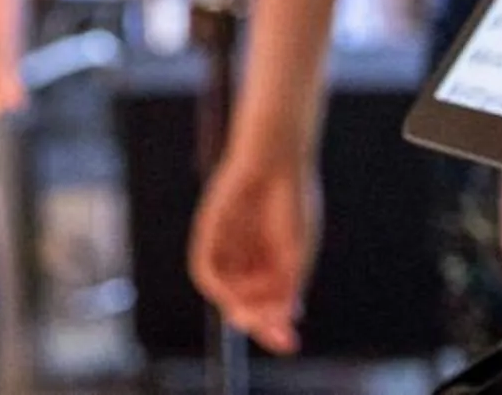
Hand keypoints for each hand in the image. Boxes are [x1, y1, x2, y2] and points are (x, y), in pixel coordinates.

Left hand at [188, 141, 318, 355]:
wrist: (277, 158)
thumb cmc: (293, 201)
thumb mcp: (296, 253)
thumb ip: (285, 287)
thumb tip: (281, 320)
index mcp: (270, 258)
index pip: (266, 302)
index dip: (275, 325)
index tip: (290, 343)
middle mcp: (246, 254)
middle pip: (244, 300)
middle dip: (259, 321)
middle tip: (277, 337)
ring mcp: (226, 243)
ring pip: (227, 289)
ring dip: (243, 305)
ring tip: (263, 305)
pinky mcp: (208, 230)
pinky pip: (205, 268)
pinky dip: (219, 286)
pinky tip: (235, 294)